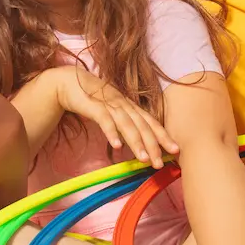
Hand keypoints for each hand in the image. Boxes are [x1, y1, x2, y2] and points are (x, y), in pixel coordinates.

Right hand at [51, 67, 178, 167]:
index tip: (175, 150)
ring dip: (136, 142)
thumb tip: (136, 142)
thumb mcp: (112, 111)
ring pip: (127, 125)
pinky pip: (105, 121)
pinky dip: (112, 133)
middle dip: (153, 145)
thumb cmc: (92, 99)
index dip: (163, 136)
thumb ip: (123, 124)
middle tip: (161, 162)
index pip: (150, 122)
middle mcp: (124, 105)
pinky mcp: (94, 106)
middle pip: (142, 126)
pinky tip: (117, 146)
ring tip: (144, 159)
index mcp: (130, 107)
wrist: (69, 82)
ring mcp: (110, 105)